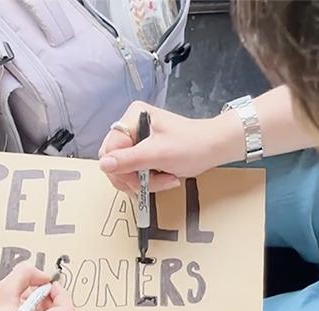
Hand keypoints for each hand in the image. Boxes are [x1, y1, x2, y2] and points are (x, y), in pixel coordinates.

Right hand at [98, 101, 243, 193]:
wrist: (216, 147)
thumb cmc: (191, 146)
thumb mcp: (158, 154)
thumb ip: (129, 160)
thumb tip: (103, 165)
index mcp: (132, 118)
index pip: (109, 150)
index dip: (120, 170)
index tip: (139, 182)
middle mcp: (130, 125)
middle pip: (114, 161)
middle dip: (134, 178)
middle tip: (154, 183)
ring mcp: (137, 139)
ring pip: (124, 170)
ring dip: (144, 182)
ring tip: (166, 180)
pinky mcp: (145, 151)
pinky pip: (135, 171)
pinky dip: (149, 180)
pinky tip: (166, 178)